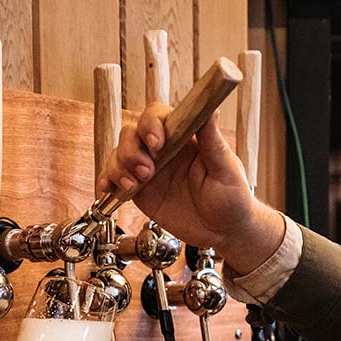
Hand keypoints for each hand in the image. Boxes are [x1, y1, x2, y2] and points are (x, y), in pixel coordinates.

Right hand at [99, 105, 284, 274]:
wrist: (224, 232)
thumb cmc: (232, 198)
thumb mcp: (226, 169)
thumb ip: (212, 141)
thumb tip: (208, 108)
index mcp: (183, 138)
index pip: (156, 116)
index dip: (150, 125)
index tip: (156, 144)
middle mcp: (163, 151)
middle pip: (131, 134)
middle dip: (132, 151)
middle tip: (147, 172)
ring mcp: (149, 171)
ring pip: (119, 155)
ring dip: (120, 168)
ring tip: (135, 187)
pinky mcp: (141, 192)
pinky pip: (115, 180)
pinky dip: (107, 181)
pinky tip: (109, 189)